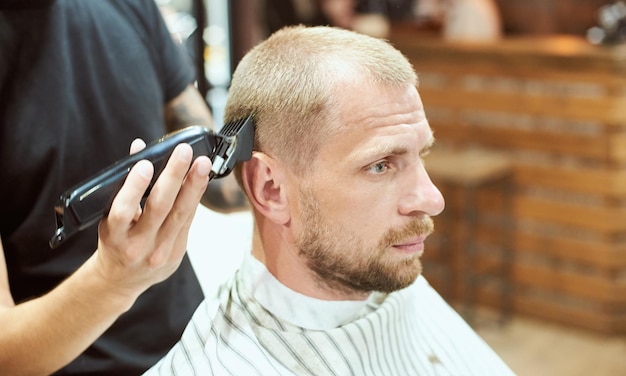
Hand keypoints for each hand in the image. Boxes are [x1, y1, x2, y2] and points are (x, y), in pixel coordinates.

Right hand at [94, 141, 210, 300]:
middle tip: (184, 151)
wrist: (121, 280)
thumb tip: (139, 147)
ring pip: (180, 214)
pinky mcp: (177, 253)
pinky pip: (188, 221)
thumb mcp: (109, 217)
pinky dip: (195, 198)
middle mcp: (137, 246)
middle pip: (159, 208)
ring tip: (202, 163)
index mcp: (113, 236)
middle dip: (173, 177)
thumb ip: (124, 184)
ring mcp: (160, 252)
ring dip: (193, 186)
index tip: (145, 164)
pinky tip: (201, 180)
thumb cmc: (115, 240)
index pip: (122, 211)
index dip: (134, 188)